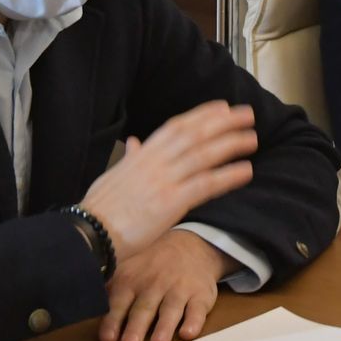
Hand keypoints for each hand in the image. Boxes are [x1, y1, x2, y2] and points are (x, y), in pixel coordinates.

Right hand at [81, 101, 257, 260]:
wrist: (89, 233)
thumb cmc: (99, 208)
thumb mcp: (113, 175)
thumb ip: (131, 158)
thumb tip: (136, 142)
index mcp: (142, 155)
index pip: (176, 126)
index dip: (202, 115)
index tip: (222, 107)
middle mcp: (154, 161)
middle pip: (195, 135)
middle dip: (223, 122)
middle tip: (247, 114)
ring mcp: (163, 180)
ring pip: (203, 155)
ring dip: (231, 144)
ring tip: (252, 139)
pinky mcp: (170, 202)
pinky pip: (205, 185)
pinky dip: (227, 176)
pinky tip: (245, 171)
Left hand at [96, 230, 230, 340]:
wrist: (191, 246)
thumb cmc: (151, 267)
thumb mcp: (128, 270)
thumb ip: (108, 290)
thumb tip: (80, 306)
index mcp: (132, 280)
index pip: (120, 302)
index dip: (113, 321)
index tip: (107, 338)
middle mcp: (155, 284)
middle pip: (145, 308)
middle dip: (137, 326)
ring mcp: (179, 289)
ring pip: (171, 308)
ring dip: (165, 326)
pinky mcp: (201, 295)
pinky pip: (198, 309)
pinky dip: (194, 321)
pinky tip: (188, 332)